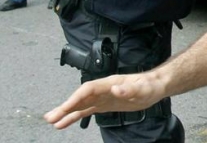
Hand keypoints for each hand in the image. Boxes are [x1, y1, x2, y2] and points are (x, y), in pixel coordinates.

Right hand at [44, 73, 162, 129]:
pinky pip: (87, 110)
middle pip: (80, 97)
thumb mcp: (143, 89)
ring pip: (81, 104)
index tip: (65, 107)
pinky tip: (64, 123)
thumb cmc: (150, 85)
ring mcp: (103, 97)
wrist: (156, 86)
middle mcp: (103, 89)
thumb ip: (129, 90)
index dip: (76, 97)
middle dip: (65, 106)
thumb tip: (116, 90)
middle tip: (50, 117)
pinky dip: (75, 116)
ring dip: (66, 113)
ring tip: (52, 122)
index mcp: (110, 83)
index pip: (88, 89)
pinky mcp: (105, 104)